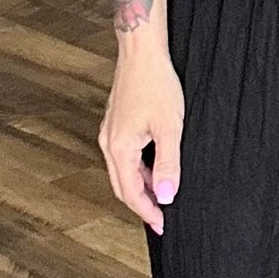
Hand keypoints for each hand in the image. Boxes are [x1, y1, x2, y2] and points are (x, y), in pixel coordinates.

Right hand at [98, 37, 184, 234]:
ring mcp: (110, 133)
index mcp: (119, 147)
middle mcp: (108, 142)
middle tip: (162, 219)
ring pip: (123, 172)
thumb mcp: (170, 128)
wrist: (141, 51)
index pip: (131, 193)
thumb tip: (166, 195)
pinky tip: (156, 169)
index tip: (163, 225)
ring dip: (141, 187)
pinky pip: (124, 157)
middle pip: (122, 186)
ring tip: (163, 196)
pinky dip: (139, 169)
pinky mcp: (116, 124)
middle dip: (142, 205)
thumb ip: (168, 164)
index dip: (148, 212)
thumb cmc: (157, 84)